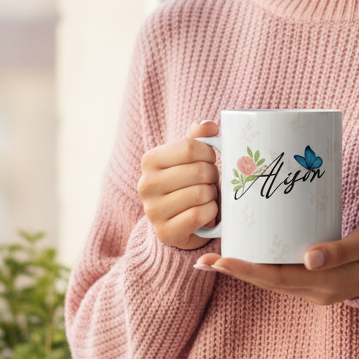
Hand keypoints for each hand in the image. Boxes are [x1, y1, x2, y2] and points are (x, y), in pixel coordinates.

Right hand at [138, 120, 220, 249]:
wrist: (180, 222)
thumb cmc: (188, 183)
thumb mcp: (190, 157)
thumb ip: (198, 137)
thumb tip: (209, 126)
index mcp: (150, 160)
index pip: (190, 147)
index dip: (209, 154)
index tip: (209, 161)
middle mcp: (146, 185)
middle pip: (198, 171)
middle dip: (213, 176)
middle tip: (210, 182)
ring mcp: (153, 211)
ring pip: (201, 193)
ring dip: (212, 195)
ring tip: (206, 197)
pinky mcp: (165, 232)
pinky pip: (200, 215)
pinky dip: (211, 212)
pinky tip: (206, 212)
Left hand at [193, 221, 358, 305]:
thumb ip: (339, 251)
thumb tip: (308, 258)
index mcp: (326, 283)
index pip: (276, 278)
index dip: (245, 270)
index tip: (220, 261)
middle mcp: (316, 291)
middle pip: (267, 282)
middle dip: (235, 270)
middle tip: (204, 260)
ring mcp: (316, 288)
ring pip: (273, 280)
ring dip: (245, 270)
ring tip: (217, 257)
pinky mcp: (318, 280)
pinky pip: (284, 275)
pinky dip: (264, 266)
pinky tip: (250, 254)